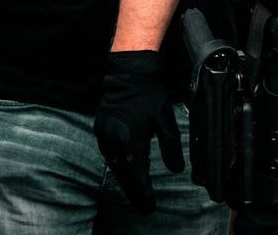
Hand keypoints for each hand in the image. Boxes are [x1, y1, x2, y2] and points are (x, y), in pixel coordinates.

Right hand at [95, 51, 183, 213]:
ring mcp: (105, 136)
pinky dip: (119, 165)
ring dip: (126, 179)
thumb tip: (176, 169)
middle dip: (134, 192)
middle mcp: (114, 142)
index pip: (137, 175)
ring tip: (136, 192)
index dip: (143, 193)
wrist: (128, 71)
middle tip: (144, 207)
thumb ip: (170, 145)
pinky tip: (125, 169)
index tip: (150, 206)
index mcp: (130, 140)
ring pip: (115, 165)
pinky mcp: (101, 129)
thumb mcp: (164, 119)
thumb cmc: (148, 94)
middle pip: (124, 174)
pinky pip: (109, 154)